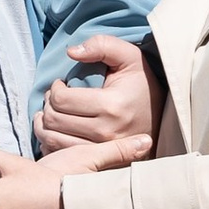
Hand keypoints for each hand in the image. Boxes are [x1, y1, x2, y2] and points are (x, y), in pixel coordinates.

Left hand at [36, 35, 158, 155]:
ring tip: (52, 112)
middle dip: (48, 104)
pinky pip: (61, 155)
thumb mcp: (129, 56)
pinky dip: (51, 142)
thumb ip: (102, 45)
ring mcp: (102, 151)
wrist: (164, 119)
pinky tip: (57, 130)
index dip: (54, 88)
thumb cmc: (142, 85)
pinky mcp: (100, 163)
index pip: (61, 99)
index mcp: (111, 105)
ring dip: (44, 124)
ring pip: (52, 139)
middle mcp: (106, 132)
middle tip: (55, 97)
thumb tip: (71, 52)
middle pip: (54, 120)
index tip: (61, 84)